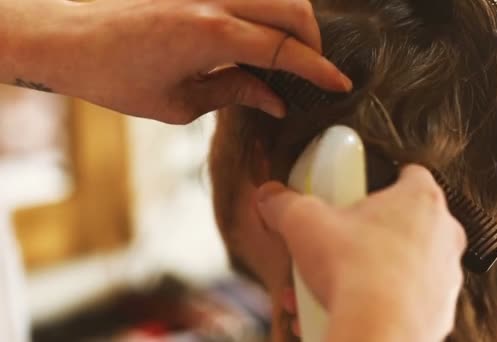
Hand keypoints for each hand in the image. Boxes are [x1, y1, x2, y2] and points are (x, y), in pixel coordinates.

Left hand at [3, 0, 351, 122]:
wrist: (64, 38)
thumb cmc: (113, 78)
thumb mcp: (177, 104)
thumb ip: (233, 93)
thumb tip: (275, 99)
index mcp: (210, 35)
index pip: (284, 49)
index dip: (318, 69)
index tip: (340, 84)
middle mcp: (213, 0)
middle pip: (293, 9)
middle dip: (313, 41)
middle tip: (313, 69)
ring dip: (292, 19)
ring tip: (288, 52)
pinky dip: (266, 9)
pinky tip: (260, 33)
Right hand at [256, 165, 465, 341]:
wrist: (376, 331)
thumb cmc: (353, 270)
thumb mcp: (304, 222)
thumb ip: (285, 203)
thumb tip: (270, 198)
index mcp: (420, 201)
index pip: (409, 174)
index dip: (381, 179)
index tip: (357, 191)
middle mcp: (443, 236)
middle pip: (406, 221)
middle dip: (372, 231)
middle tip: (340, 241)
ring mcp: (445, 276)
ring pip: (407, 264)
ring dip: (373, 270)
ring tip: (333, 284)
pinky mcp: (440, 313)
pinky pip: (407, 300)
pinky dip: (382, 302)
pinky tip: (347, 308)